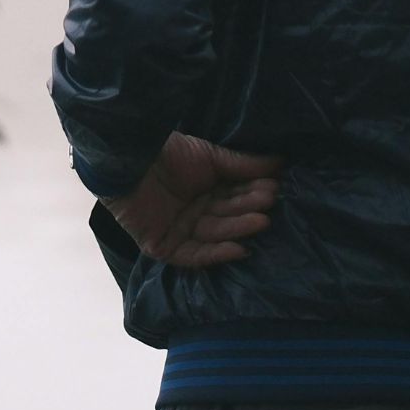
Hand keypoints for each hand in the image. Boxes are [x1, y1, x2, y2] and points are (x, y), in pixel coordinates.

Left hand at [104, 132, 282, 268]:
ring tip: (260, 221)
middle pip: (226, 215)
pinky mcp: (163, 248)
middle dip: (248, 210)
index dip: (253, 192)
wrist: (127, 160)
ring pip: (214, 234)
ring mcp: (179, 231)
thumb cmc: (168, 153)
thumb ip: (244, 164)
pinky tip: (238, 249)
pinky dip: (215, 254)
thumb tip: (281, 163)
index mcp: (205, 189)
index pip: (234, 195)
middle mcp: (194, 212)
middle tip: (270, 204)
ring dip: (238, 229)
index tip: (276, 187)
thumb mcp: (210, 156)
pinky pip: (193, 256)